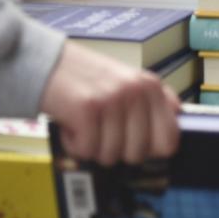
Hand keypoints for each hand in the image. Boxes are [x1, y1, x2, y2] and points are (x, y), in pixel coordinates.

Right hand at [40, 40, 180, 164]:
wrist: (45, 62)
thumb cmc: (86, 79)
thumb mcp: (127, 83)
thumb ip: (151, 104)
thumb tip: (173, 134)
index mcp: (150, 86)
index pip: (169, 139)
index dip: (149, 150)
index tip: (130, 143)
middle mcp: (136, 90)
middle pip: (137, 154)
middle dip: (115, 150)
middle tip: (99, 130)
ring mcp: (113, 98)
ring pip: (111, 155)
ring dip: (92, 147)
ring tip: (83, 124)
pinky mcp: (88, 108)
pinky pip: (88, 150)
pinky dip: (74, 145)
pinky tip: (70, 125)